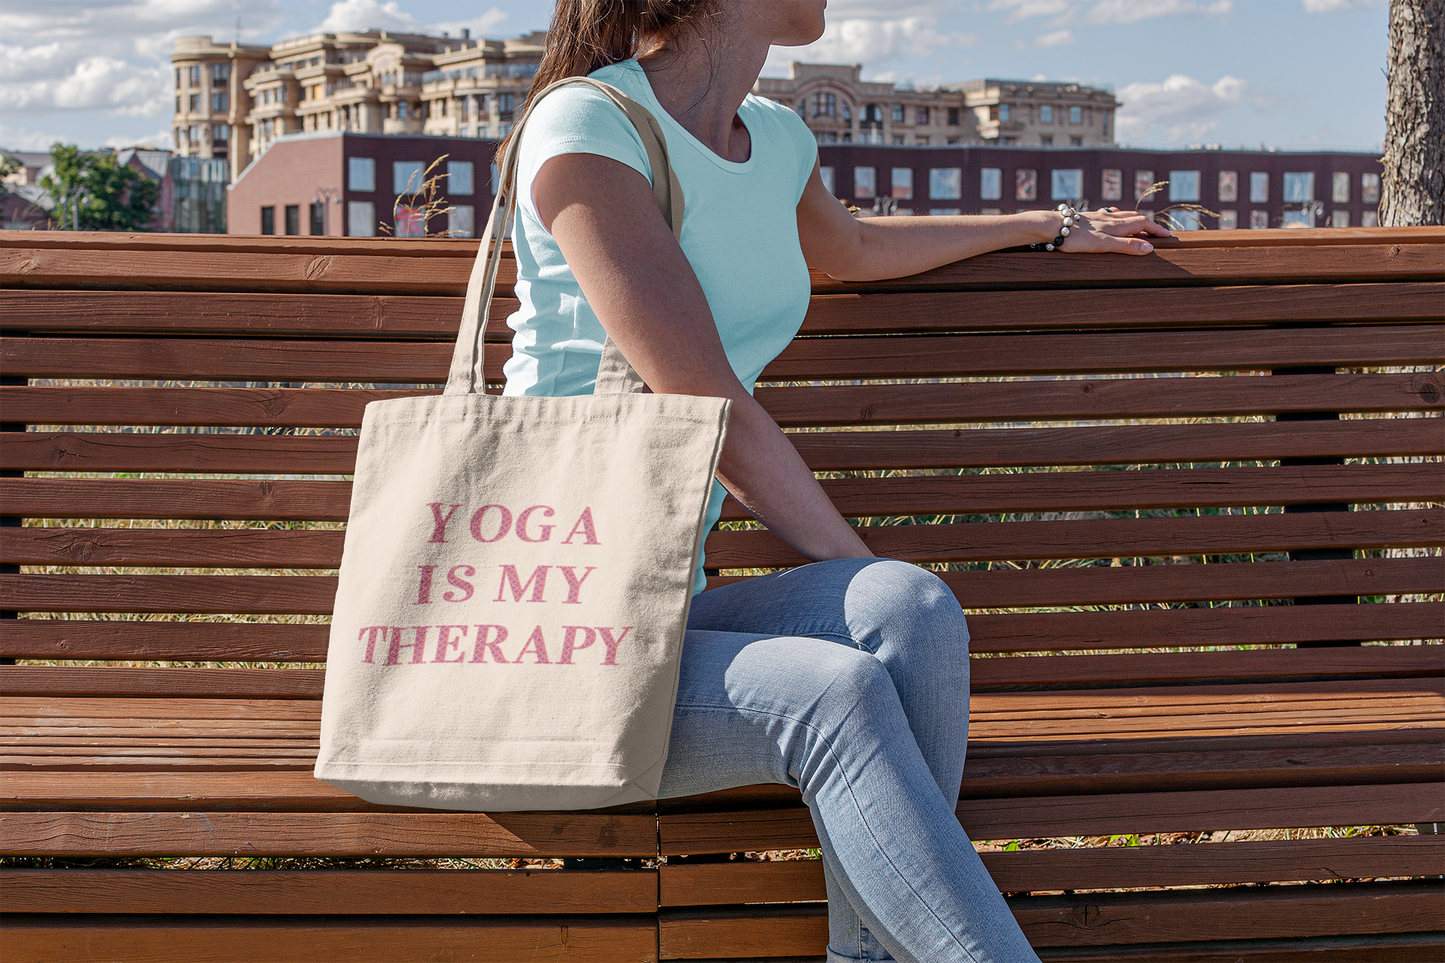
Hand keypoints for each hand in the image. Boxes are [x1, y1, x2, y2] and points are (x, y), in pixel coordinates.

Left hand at [1057, 207, 1172, 255]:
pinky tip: (1112, 217)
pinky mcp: (1088, 217)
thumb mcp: (1103, 245)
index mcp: (1116, 224)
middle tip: (1158, 233)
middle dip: (1149, 225)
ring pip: (1122, 215)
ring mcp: (1098, 216)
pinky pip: (1108, 215)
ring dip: (1135, 219)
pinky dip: (1118, 216)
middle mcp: (1110, 218)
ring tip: (1141, 224)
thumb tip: (1149, 249)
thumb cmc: (1076, 238)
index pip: (1143, 224)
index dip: (1156, 230)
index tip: (1168, 236)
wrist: (1052, 226)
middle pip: (1135, 218)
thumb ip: (1126, 246)